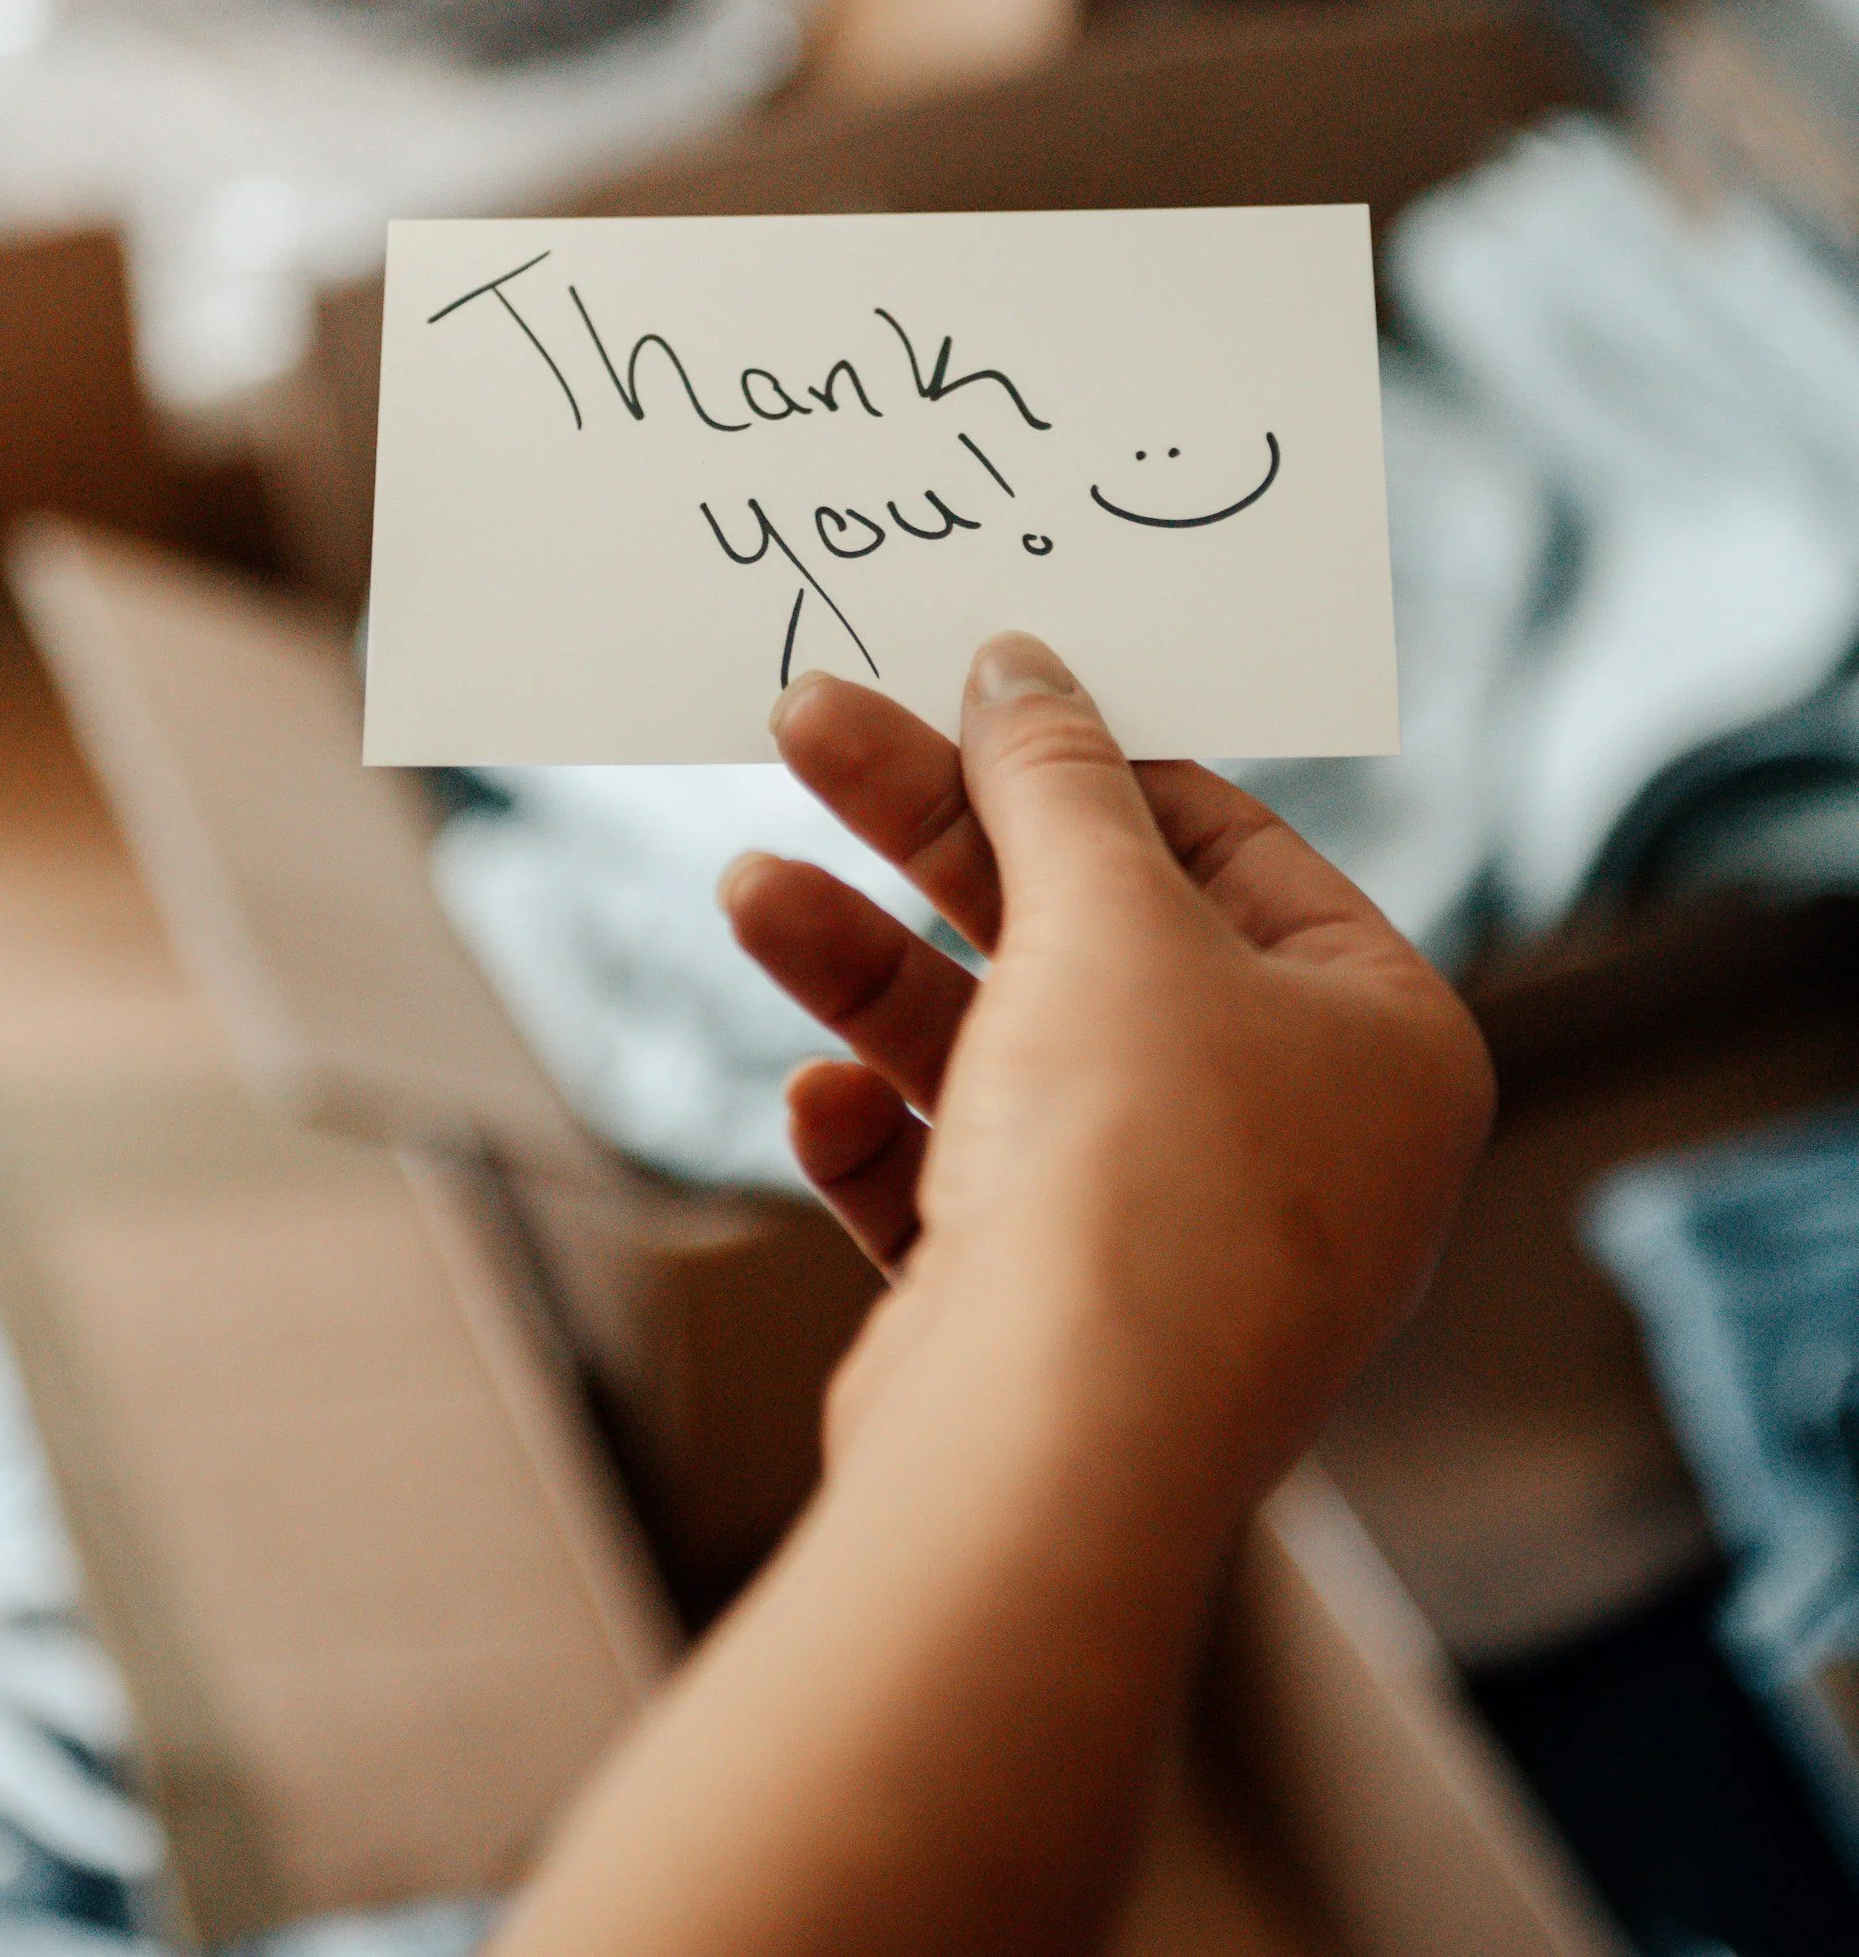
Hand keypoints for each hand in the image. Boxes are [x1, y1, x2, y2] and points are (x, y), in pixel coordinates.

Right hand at [722, 632, 1493, 1519]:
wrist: (1051, 1464)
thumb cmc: (1141, 1169)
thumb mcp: (1106, 918)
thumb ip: (1056, 779)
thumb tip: (1025, 667)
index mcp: (1379, 1037)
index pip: (1228, 848)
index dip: (1088, 763)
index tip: (968, 692)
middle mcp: (1296, 1138)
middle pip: (1095, 936)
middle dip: (938, 841)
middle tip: (813, 726)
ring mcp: (1175, 1236)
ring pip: (1008, 1053)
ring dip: (872, 971)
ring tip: (751, 892)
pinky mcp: (1056, 1315)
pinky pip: (966, 1185)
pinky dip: (887, 1136)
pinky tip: (816, 1104)